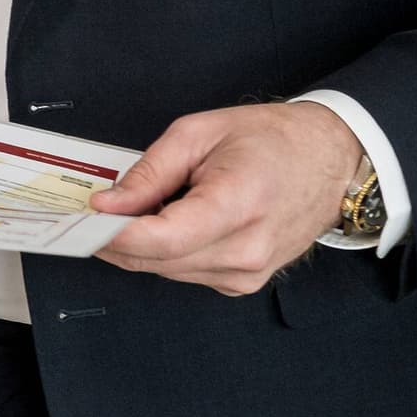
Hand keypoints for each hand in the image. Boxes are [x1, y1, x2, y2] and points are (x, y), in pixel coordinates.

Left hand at [90, 100, 361, 295]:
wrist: (329, 160)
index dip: (116, 233)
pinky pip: (185, 273)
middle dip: (116, 238)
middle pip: (156, 260)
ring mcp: (248, 272)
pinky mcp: (244, 282)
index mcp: (239, 204)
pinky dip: (166, 253)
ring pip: (165, 270)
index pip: (163, 238)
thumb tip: (109, 204)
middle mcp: (246, 249)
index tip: (87, 218)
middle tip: (95, 211)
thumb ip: (150, 172)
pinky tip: (170, 224)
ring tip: (138, 209)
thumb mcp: (199, 133)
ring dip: (140, 245)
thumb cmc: (272, 140)